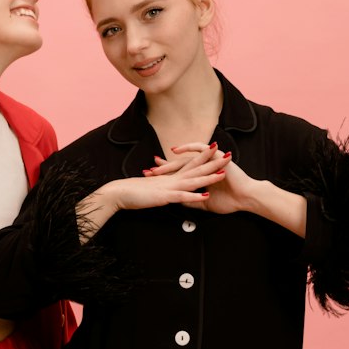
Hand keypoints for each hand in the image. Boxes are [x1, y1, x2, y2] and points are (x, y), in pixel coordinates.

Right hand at [102, 144, 227, 212]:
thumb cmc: (134, 192)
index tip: (217, 151)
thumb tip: (168, 189)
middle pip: (196, 169)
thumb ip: (162, 187)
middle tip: (228, 155)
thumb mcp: (152, 189)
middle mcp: (172, 179)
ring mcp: (169, 186)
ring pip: (193, 180)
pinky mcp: (165, 196)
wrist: (120, 192)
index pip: (190, 165)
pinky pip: (182, 196)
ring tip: (223, 174)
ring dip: (208, 177)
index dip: (204, 158)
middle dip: (213, 162)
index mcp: (170, 177)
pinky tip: (206, 195)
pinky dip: (195, 196)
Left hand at [144, 143, 255, 214]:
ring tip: (158, 164)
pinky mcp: (216, 157)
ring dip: (171, 162)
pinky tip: (176, 150)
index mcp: (201, 177)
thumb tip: (178, 202)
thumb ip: (192, 201)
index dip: (166, 176)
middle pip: (180, 166)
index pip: (180, 175)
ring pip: (186, 159)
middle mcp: (203, 167)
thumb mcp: (205, 203)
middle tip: (149, 171)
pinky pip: (200, 148)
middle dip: (164, 168)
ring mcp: (209, 161)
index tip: (152, 179)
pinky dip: (188, 148)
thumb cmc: (229, 202)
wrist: (245, 198)